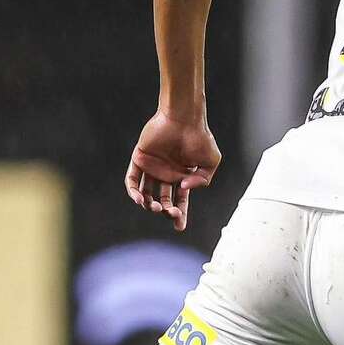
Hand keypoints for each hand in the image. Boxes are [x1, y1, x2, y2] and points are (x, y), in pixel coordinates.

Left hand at [124, 110, 221, 232]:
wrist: (184, 117)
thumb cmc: (200, 136)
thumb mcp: (211, 162)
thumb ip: (203, 180)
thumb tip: (184, 189)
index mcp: (182, 176)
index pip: (179, 200)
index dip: (179, 214)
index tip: (179, 227)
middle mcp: (166, 173)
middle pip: (163, 199)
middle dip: (166, 210)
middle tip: (169, 212)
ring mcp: (152, 167)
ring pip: (146, 193)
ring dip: (148, 204)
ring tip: (154, 206)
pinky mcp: (140, 158)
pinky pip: (132, 179)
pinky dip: (134, 191)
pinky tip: (140, 199)